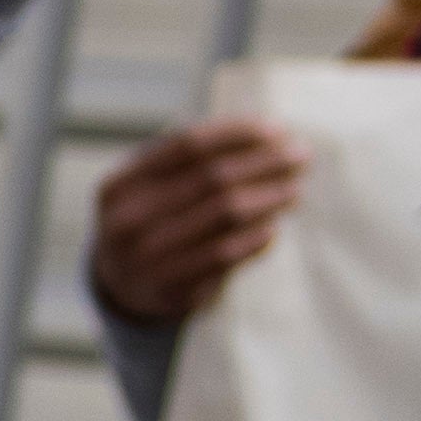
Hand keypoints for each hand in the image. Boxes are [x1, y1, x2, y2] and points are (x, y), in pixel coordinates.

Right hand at [88, 110, 308, 326]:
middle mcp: (127, 221)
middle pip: (213, 178)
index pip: (189, 146)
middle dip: (265, 162)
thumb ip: (193, 159)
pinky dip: (256, 238)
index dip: (239, 134)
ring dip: (270, 197)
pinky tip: (273, 227)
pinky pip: (226, 255)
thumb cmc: (152, 221)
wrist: (122, 288)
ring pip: (225, 215)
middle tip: (301, 155)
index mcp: (120, 186)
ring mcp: (146, 258)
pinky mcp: (171, 290)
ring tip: (294, 189)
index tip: (278, 131)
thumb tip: (271, 136)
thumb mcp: (151, 187)